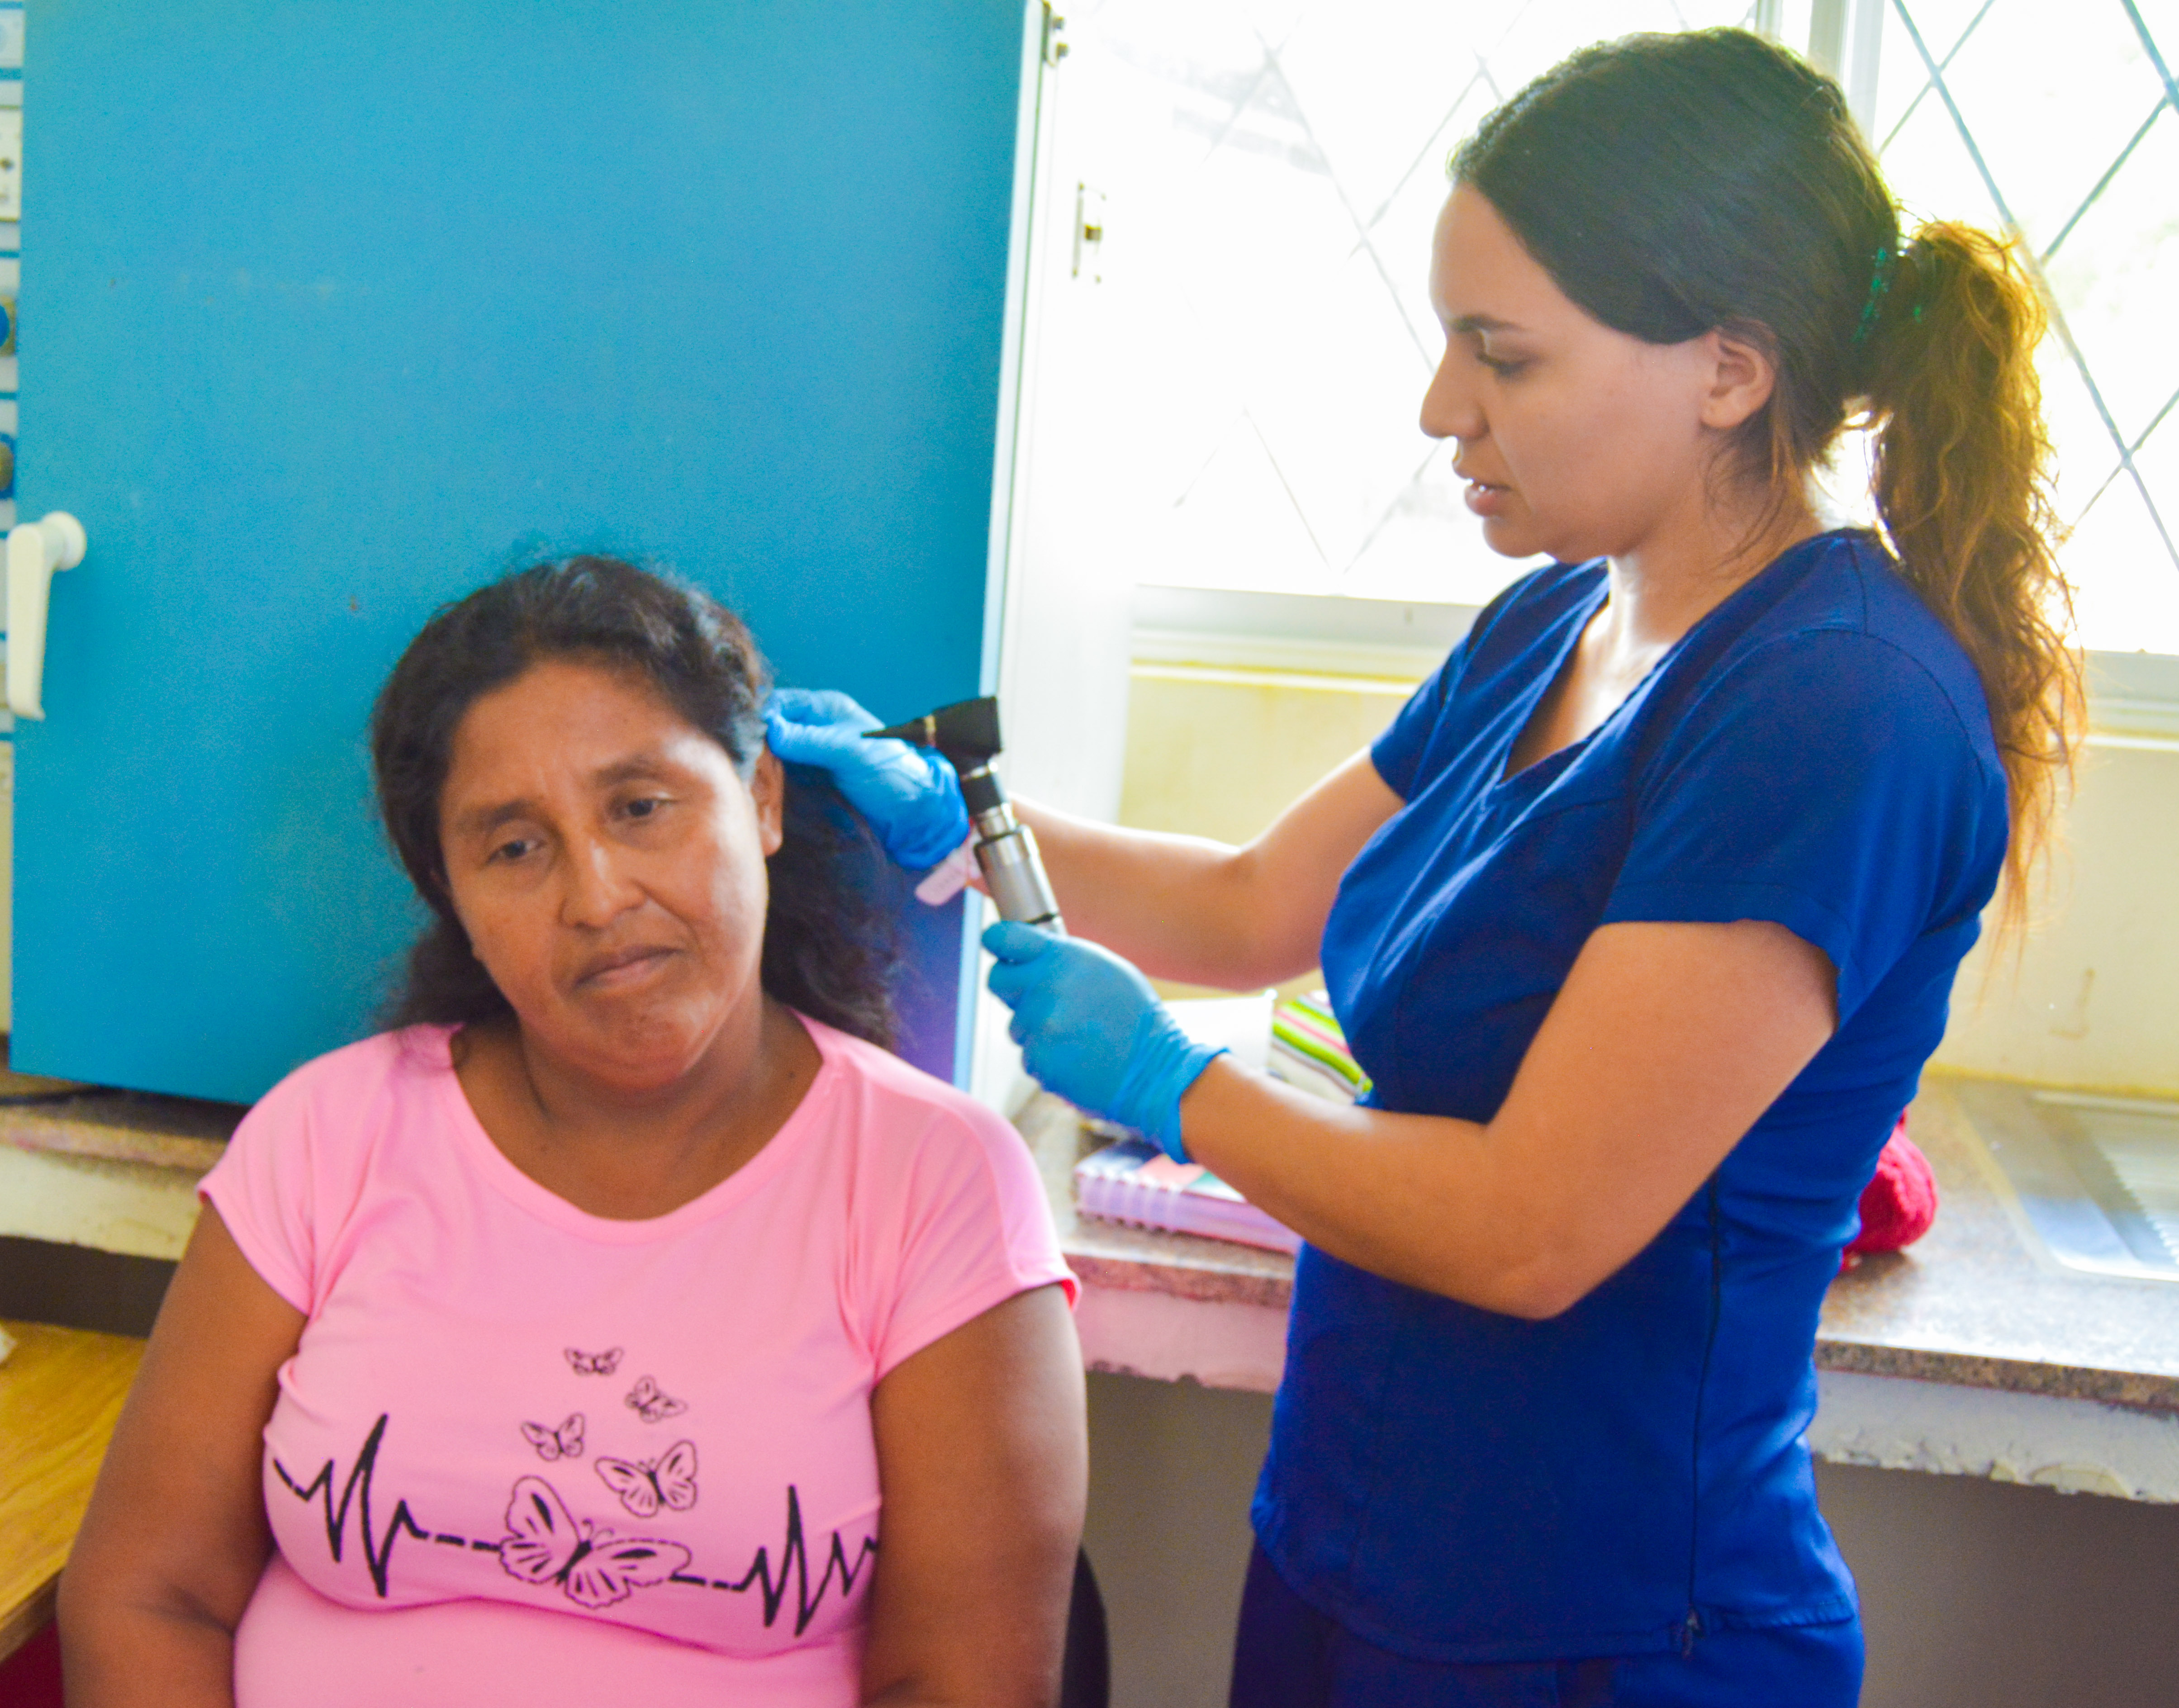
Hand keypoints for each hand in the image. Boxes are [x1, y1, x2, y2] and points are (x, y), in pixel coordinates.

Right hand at [764, 688, 969, 869]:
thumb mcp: (850, 752)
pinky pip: (780, 778)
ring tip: (746, 781)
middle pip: (771, 729)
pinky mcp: (810, 782)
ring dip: (759, 767)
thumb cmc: (890, 774)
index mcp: (826, 709)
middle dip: (756, 744)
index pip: (780, 703)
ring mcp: (811, 756)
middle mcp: (814, 728)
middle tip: (742, 764)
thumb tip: (771, 730)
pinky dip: (768, 784)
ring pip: (772, 755)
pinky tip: (758, 793)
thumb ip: (811, 740)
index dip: (761, 717)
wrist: (912, 814)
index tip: (745, 737)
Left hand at [983, 921, 1224, 1161]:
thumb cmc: (1136, 1018)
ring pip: (1016, 1025)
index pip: (1002, 936)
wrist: (1154, 1072)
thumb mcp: (1106, 969)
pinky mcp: (1039, 1059)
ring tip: (1078, 1036)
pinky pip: (1030, 1055)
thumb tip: (1029, 957)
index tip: (1001, 952)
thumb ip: (1062, 959)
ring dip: (1037, 1031)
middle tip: (1043, 1002)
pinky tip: (1077, 1058)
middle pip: (997, 980)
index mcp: (1063, 957)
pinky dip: (1048, 1058)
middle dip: (1014, 991)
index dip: (996, 943)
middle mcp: (1046, 987)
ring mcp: (1040, 1025)